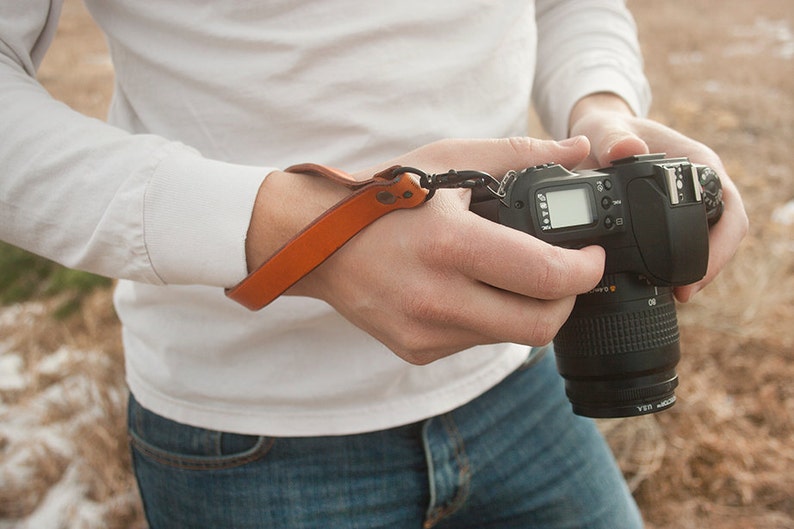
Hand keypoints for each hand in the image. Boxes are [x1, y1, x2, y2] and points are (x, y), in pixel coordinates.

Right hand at [247, 137, 605, 363]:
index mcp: (450, 245)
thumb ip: (520, 153)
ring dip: (527, 308)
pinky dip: (489, 318)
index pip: (547, 278)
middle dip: (568, 299)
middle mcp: (437, 298)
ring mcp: (424, 332)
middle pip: (541, 326)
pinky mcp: (416, 349)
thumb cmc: (381, 196)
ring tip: (511, 274)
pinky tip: (470, 290)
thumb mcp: (448, 161)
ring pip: (510, 337)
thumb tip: (579, 150)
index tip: (590, 255)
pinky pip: (476, 343)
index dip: (585, 270)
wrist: (314, 241)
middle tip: (566, 274)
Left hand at [569, 93, 748, 301]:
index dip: (720, 244)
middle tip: (683, 294)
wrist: (600, 135)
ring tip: (673, 294)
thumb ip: (613, 139)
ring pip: (707, 242)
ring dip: (696, 269)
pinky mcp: (672, 216)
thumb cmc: (607, 131)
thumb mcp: (604, 131)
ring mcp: (688, 202)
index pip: (728, 208)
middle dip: (710, 266)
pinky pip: (686, 244)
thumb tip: (628, 150)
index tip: (698, 272)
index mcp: (697, 163)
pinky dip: (678, 265)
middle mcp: (699, 184)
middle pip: (723, 232)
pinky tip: (659, 285)